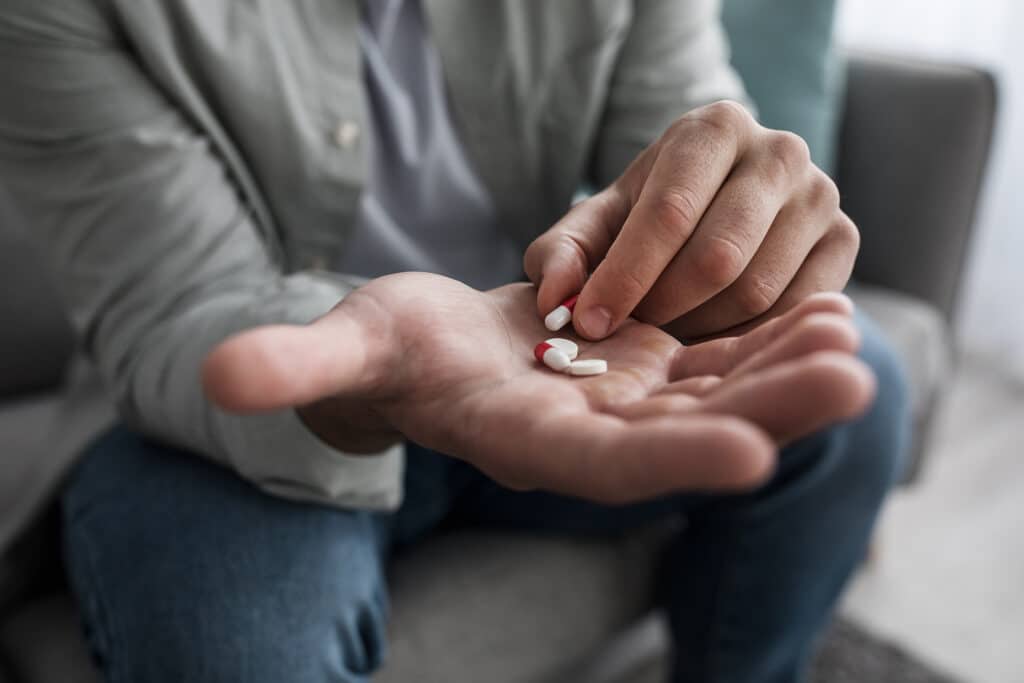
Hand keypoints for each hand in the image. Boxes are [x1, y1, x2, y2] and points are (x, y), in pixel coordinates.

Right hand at [202, 273, 873, 503]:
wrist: (439, 351)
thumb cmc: (392, 354)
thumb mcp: (351, 348)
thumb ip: (301, 366)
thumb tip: (221, 376)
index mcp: (523, 440)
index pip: (601, 467)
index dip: (671, 464)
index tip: (752, 456)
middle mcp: (590, 434)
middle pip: (686, 434)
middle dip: (768, 410)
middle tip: (852, 378)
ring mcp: (627, 402)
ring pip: (717, 395)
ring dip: (785, 371)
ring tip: (850, 336)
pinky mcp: (648, 368)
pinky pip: (717, 359)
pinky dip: (768, 341)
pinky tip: (824, 309)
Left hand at [524, 100, 857, 340]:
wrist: (717, 207)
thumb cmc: (646, 219)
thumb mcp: (596, 225)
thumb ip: (563, 255)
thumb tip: (555, 298)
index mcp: (713, 128)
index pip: (669, 213)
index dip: (625, 276)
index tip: (589, 323)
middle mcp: (779, 151)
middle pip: (717, 258)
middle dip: (663, 308)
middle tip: (632, 333)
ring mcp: (822, 194)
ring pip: (757, 291)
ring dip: (701, 328)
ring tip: (668, 331)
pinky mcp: (845, 239)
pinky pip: (794, 312)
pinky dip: (745, 337)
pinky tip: (711, 336)